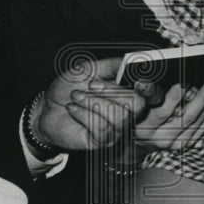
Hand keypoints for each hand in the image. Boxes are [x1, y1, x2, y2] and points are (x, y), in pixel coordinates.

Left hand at [32, 56, 147, 151]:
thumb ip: (113, 65)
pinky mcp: (102, 142)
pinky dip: (83, 113)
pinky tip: (72, 108)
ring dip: (94, 102)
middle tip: (91, 85)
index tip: (139, 81)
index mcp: (130, 93)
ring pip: (120, 117)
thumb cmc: (70, 87)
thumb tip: (132, 61)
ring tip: (76, 96)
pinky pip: (102, 128)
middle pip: (138, 105)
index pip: (155, 95)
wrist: (48, 107)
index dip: (152, 89)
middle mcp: (128, 113)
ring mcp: (117, 130)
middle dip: (112, 91)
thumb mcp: (90, 69)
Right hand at [133, 78, 203, 152]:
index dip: (173, 97)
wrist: (131, 142)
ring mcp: (169, 143)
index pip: (158, 110)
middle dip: (200, 97)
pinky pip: (201, 128)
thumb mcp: (130, 101)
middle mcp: (155, 137)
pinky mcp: (181, 145)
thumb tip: (151, 81)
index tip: (184, 83)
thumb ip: (143, 92)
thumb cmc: (131, 114)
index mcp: (140, 125)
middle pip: (183, 116)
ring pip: (194, 121)